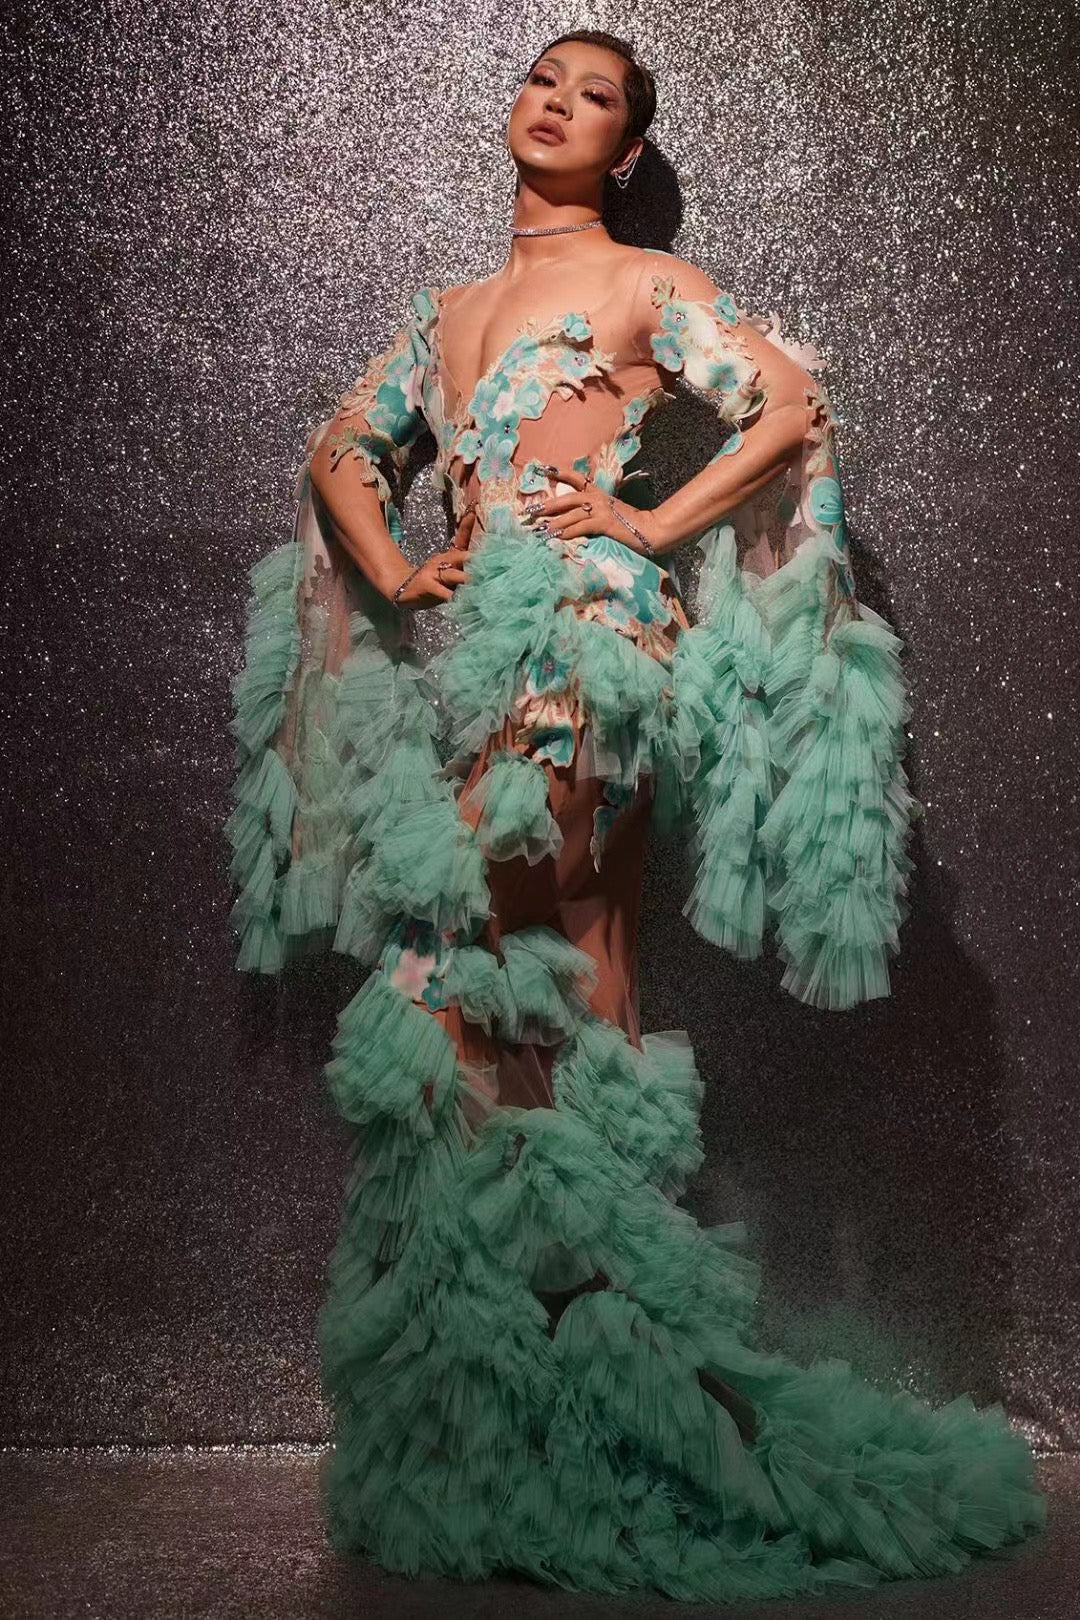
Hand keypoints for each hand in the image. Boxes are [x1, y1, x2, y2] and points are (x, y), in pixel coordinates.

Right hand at [395, 508, 476, 606]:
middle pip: (462, 556)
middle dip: (476, 559)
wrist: (403, 587)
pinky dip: (454, 598)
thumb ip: (464, 564)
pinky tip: (464, 601)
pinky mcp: (428, 586)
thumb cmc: (432, 579)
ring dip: (467, 579)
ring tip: (479, 583)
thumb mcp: (447, 568)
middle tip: (492, 563)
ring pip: (454, 575)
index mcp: (450, 555)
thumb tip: (484, 558)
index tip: (474, 509)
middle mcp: (443, 561)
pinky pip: (444, 593)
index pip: (461, 537)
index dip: (467, 524)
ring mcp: (434, 573)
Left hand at [523, 468, 671, 556]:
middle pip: (567, 498)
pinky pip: (581, 527)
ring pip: (571, 514)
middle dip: (548, 505)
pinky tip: (556, 537)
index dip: (561, 473)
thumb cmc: (632, 523)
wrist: (651, 529)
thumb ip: (596, 510)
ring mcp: (601, 510)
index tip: (545, 469)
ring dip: (553, 523)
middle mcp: (598, 498)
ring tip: (538, 529)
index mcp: (599, 493)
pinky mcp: (604, 523)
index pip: (578, 478)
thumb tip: (578, 516)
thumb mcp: (613, 511)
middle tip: (531, 511)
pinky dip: (567, 532)